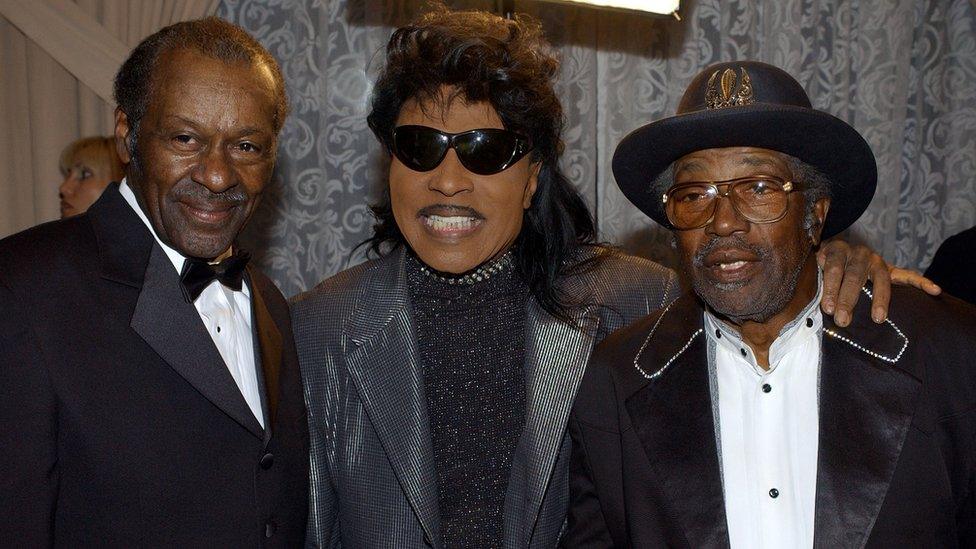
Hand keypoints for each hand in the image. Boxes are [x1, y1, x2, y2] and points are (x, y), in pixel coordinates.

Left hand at [817, 240, 939, 326]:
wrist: (836, 251)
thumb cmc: (822, 267)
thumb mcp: (813, 269)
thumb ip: (814, 281)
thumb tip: (812, 306)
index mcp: (836, 250)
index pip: (833, 269)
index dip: (830, 288)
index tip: (827, 308)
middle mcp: (857, 252)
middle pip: (854, 275)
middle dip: (848, 299)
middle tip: (843, 320)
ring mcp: (876, 260)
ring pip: (880, 278)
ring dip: (879, 299)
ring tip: (878, 319)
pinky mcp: (889, 268)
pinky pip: (907, 275)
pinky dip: (921, 282)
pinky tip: (934, 290)